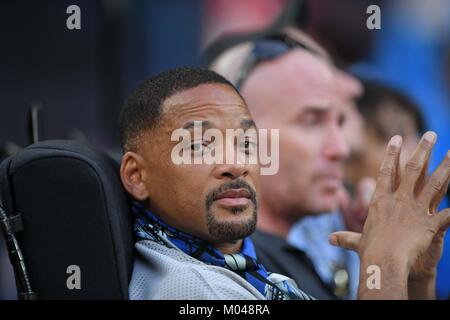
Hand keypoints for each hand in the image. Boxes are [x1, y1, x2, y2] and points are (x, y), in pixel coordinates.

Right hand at [329, 132, 449, 298]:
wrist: (383, 262)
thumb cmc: (369, 252)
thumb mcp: (357, 243)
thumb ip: (346, 238)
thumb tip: (331, 239)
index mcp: (381, 201)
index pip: (387, 171)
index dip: (392, 154)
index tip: (397, 138)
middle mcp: (399, 200)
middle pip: (413, 170)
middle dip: (423, 150)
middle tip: (431, 134)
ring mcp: (416, 210)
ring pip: (434, 183)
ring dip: (445, 167)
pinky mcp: (430, 224)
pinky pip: (448, 214)